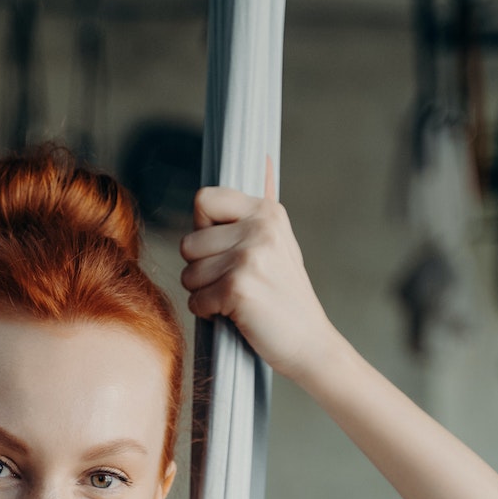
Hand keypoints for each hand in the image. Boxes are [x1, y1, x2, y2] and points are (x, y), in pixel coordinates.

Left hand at [178, 158, 340, 380]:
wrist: (310, 343)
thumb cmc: (284, 296)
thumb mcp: (278, 242)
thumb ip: (256, 209)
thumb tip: (263, 155)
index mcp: (267, 211)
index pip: (203, 199)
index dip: (203, 230)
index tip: (223, 249)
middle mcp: (260, 228)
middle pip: (188, 242)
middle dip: (200, 269)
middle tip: (232, 282)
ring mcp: (250, 257)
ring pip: (188, 273)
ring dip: (204, 293)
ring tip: (236, 299)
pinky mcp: (238, 288)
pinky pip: (196, 299)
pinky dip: (209, 313)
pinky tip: (236, 314)